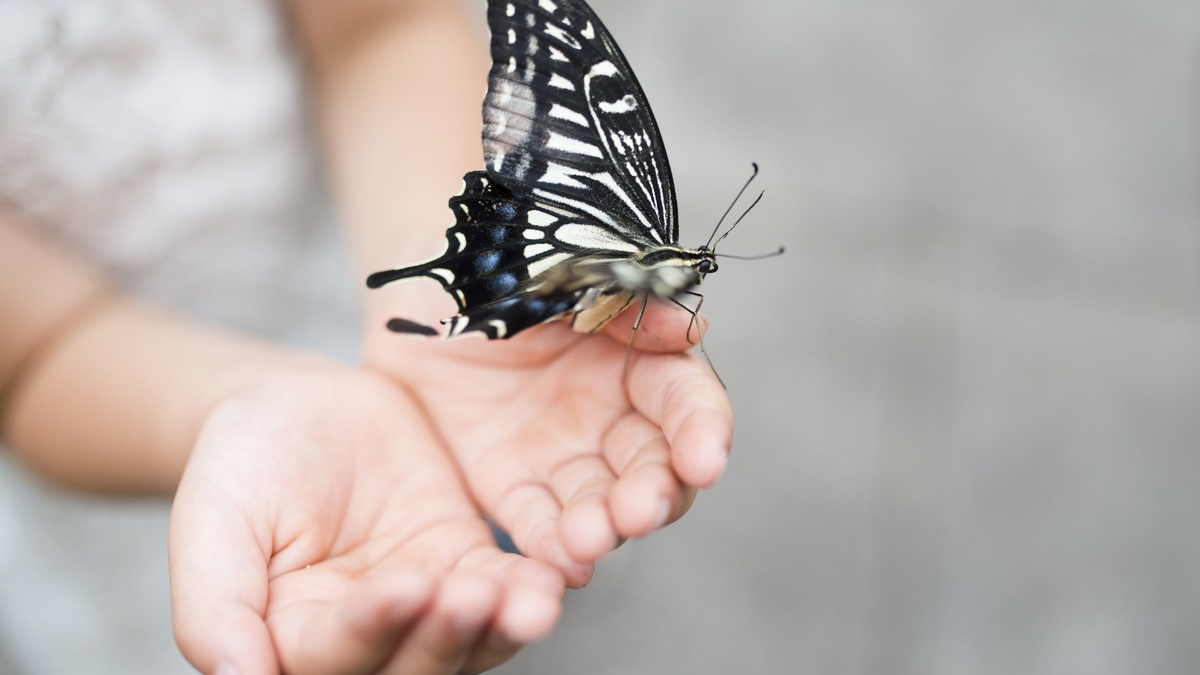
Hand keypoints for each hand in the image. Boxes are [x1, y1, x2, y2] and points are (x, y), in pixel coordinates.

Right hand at [169, 363, 564, 674]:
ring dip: (499, 627)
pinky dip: (525, 588)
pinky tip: (549, 579)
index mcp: (292, 639)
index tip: (404, 585)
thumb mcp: (211, 522)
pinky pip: (500, 586)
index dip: (371, 628)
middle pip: (413, 665)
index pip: (335, 656)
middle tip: (472, 597)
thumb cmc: (240, 460)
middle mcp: (363, 637)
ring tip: (530, 603)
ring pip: (467, 640)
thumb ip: (214, 606)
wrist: (292, 402)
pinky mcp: (461, 559)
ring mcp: (420, 601)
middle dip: (446, 638)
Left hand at [364, 298, 733, 586]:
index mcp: (638, 359)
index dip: (703, 431)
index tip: (705, 460)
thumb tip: (690, 331)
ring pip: (598, 502)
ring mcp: (561, 453)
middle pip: (651, 466)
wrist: (420, 280)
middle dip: (652, 493)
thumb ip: (625, 300)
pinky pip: (534, 519)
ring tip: (590, 538)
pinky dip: (549, 543)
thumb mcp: (563, 269)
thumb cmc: (503, 261)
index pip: (687, 401)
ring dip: (603, 526)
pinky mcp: (509, 482)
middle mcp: (611, 415)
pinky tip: (559, 561)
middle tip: (638, 511)